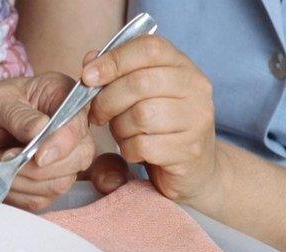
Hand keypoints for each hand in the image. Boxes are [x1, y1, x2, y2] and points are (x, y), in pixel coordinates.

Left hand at [0, 72, 94, 210]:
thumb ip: (18, 115)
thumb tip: (42, 129)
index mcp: (60, 96)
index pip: (79, 121)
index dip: (64, 142)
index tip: (39, 156)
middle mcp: (68, 128)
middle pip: (79, 157)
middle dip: (39, 166)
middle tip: (6, 156)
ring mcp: (62, 160)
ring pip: (60, 182)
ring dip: (22, 178)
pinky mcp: (47, 186)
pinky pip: (42, 199)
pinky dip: (16, 191)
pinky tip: (1, 174)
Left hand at [81, 35, 219, 206]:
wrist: (194, 168)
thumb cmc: (159, 127)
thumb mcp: (139, 95)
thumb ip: (116, 74)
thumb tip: (90, 62)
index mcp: (183, 66)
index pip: (149, 48)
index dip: (113, 60)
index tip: (88, 76)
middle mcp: (196, 88)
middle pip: (140, 83)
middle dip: (108, 100)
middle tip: (98, 114)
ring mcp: (197, 119)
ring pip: (141, 115)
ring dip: (120, 128)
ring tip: (122, 133)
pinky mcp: (190, 150)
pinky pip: (144, 145)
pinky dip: (129, 149)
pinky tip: (133, 150)